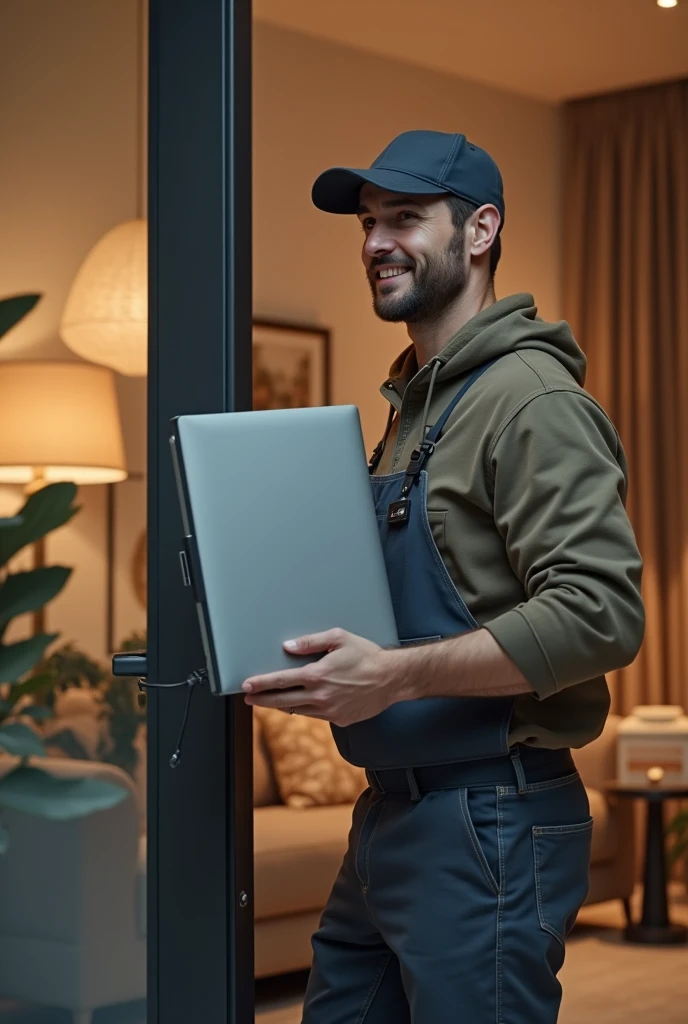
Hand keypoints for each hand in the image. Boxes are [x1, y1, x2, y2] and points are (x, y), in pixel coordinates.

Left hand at [242, 628, 393, 726]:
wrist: (392, 678)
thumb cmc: (366, 655)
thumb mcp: (339, 638)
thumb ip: (310, 642)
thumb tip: (287, 647)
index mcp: (317, 675)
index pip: (281, 681)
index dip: (261, 684)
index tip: (247, 685)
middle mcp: (321, 696)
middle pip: (282, 701)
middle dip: (262, 699)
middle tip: (249, 697)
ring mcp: (329, 711)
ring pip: (298, 710)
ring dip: (282, 705)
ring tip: (271, 700)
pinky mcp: (339, 720)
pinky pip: (315, 715)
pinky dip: (305, 709)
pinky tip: (300, 703)